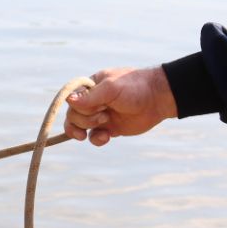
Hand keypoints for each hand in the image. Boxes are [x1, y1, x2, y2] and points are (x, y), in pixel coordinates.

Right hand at [63, 66, 177, 146]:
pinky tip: (106, 137)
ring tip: (104, 125)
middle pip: (72, 115)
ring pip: (78, 127)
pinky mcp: (108, 128)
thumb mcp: (111, 89)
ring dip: (87, 128)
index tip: (91, 108)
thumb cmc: (135, 88)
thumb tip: (68, 100)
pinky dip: (96, 139)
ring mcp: (98, 115)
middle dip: (85, 118)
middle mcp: (91, 101)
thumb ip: (89, 97)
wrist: (158, 99)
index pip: (70, 99)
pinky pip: (93, 137)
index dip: (76, 107)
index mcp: (89, 87)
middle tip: (104, 115)